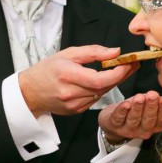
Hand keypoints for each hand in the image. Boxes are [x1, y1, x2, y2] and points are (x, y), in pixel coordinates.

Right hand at [18, 45, 138, 116]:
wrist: (30, 91)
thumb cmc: (48, 69)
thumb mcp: (68, 53)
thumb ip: (93, 52)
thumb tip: (116, 52)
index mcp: (67, 75)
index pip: (99, 79)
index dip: (117, 73)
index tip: (128, 64)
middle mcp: (70, 93)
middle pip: (103, 87)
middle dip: (120, 76)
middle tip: (131, 65)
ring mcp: (73, 104)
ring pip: (101, 93)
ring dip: (112, 83)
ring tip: (120, 71)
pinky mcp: (76, 111)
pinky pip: (95, 99)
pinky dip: (101, 90)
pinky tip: (103, 81)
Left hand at [99, 90, 161, 142]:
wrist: (114, 120)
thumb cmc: (137, 110)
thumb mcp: (152, 108)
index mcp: (155, 126)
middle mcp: (143, 130)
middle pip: (149, 120)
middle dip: (151, 107)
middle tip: (153, 95)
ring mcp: (128, 129)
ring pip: (134, 119)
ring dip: (138, 108)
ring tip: (140, 97)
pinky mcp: (114, 125)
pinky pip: (118, 118)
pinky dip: (122, 111)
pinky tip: (125, 104)